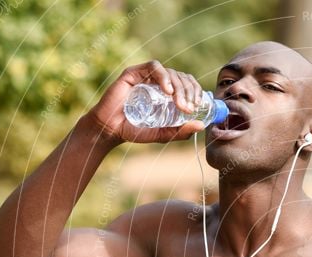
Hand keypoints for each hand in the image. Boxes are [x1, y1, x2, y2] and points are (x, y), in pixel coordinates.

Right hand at [87, 60, 205, 144]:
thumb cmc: (135, 130)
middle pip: (181, 77)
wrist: (110, 129)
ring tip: (180, 104)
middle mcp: (158, 82)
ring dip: (180, 87)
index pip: (187, 83)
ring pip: (171, 72)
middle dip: (190, 91)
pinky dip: (164, 77)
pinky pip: (154, 67)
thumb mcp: (163, 134)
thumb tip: (201, 126)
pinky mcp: (134, 73)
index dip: (196, 91)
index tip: (199, 105)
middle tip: (190, 107)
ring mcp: (146, 76)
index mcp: (167, 92)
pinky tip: (168, 91)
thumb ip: (180, 132)